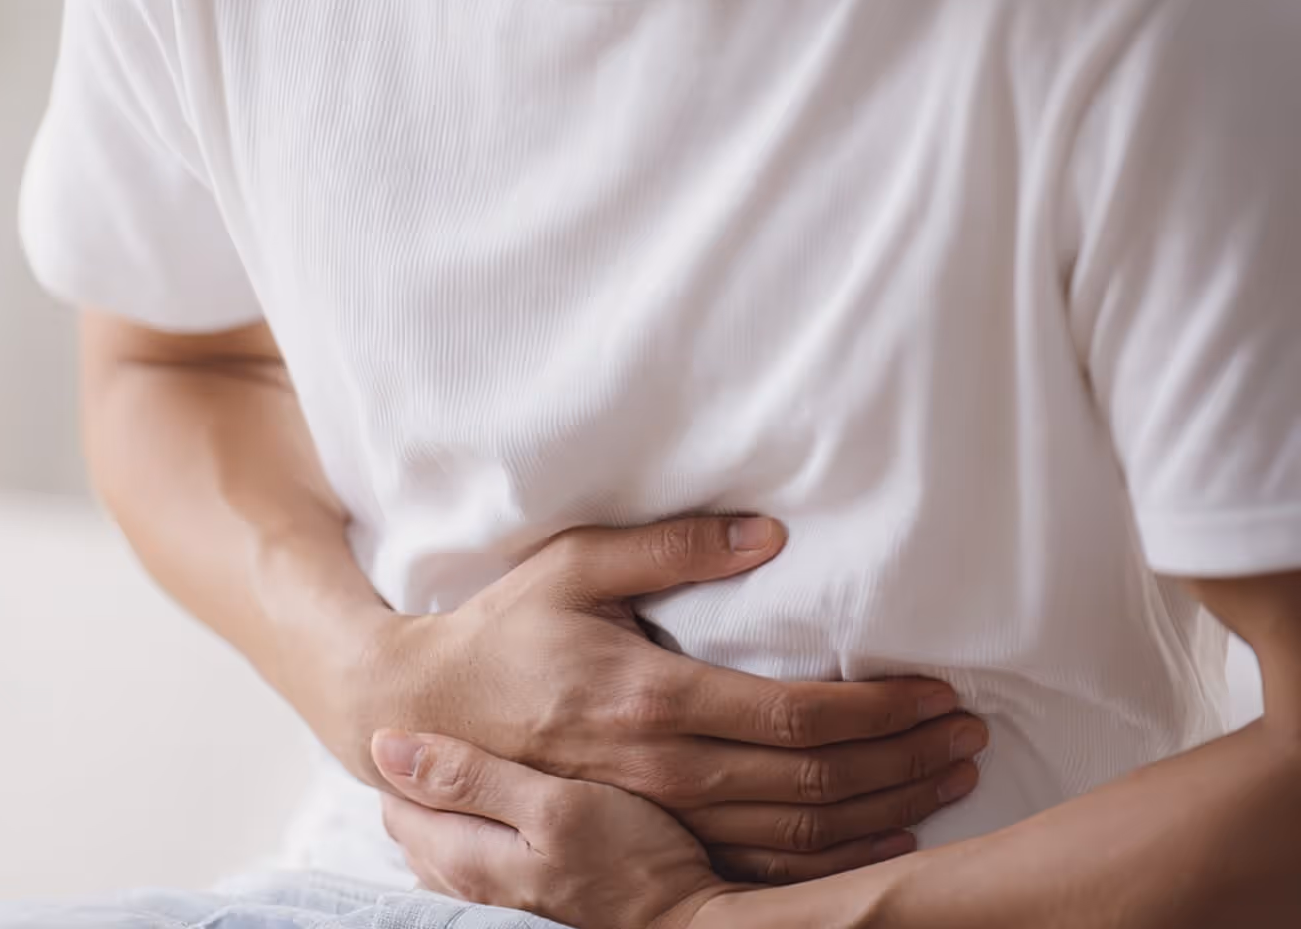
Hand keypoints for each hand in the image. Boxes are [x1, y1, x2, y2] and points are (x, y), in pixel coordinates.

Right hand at [342, 517, 986, 881]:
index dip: (879, 710)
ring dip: (884, 810)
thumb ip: (669, 546)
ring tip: (949, 779)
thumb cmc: (504, 628)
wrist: (428, 711)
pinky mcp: (649, 835)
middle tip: (972, 735)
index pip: (796, 717)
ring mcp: (656, 812)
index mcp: (652, 696)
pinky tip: (880, 839)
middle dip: (906, 761)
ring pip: (796, 833)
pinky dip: (829, 859)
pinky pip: (756, 866)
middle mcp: (662, 765)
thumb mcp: (573, 565)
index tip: (937, 691)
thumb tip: (767, 533)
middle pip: (814, 782)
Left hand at [375, 730, 742, 928]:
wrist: (686, 921)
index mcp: (458, 855)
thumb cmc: (631, 859)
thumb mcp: (554, 806)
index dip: (409, 751)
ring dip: (455, 798)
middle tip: (462, 724)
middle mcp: (461, 884)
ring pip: (444, 835)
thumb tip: (384, 744)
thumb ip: (470, 776)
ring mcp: (491, 896)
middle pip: (414, 817)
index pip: (396, 796)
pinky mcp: (522, 898)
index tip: (436, 709)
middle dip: (426, 775)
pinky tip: (516, 799)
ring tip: (490, 756)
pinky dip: (481, 822)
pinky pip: (476, 853)